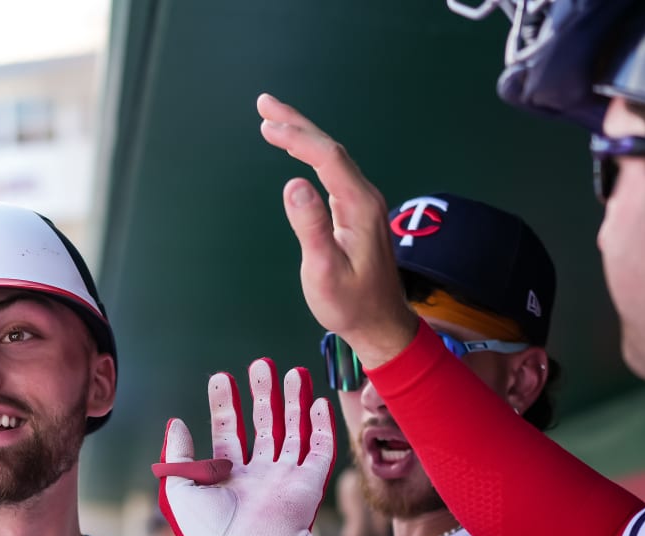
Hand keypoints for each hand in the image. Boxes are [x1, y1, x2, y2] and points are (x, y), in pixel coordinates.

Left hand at [155, 360, 333, 535]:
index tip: (221, 377)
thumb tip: (176, 422)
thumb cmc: (208, 531)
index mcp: (229, 476)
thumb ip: (178, 455)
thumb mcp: (179, 488)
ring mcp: (285, 479)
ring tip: (292, 371)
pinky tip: (316, 402)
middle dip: (263, 394)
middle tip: (261, 364)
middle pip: (263, 425)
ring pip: (292, 431)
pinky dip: (320, 427)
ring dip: (293, 402)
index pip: (228, 432)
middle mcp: (259, 475)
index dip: (224, 405)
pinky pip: (319, 451)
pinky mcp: (309, 486)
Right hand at [256, 94, 419, 370]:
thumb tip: (293, 185)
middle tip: (264, 104)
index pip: (327, 158)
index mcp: (359, 205)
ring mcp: (362, 203)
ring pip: (331, 157)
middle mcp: (364, 196)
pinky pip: (332, 171)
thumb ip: (311, 227)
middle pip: (330, 149)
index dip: (297, 137)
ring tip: (272, 121)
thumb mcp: (324, 271)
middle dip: (297, 124)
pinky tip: (297, 153)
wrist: (380, 323)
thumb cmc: (349, 303)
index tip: (267, 124)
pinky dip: (310, 155)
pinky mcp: (356, 212)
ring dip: (302, 136)